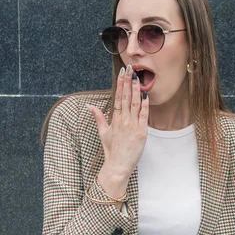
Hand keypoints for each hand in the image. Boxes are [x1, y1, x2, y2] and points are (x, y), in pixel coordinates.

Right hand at [89, 65, 148, 195]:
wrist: (117, 166)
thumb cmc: (111, 150)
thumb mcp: (103, 132)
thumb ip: (98, 117)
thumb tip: (89, 106)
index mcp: (115, 119)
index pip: (117, 97)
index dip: (120, 83)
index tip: (122, 72)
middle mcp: (123, 120)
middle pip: (125, 97)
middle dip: (128, 81)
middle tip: (130, 68)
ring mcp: (132, 126)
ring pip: (134, 104)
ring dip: (136, 89)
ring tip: (137, 77)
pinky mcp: (141, 133)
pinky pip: (143, 116)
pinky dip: (145, 105)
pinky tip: (145, 95)